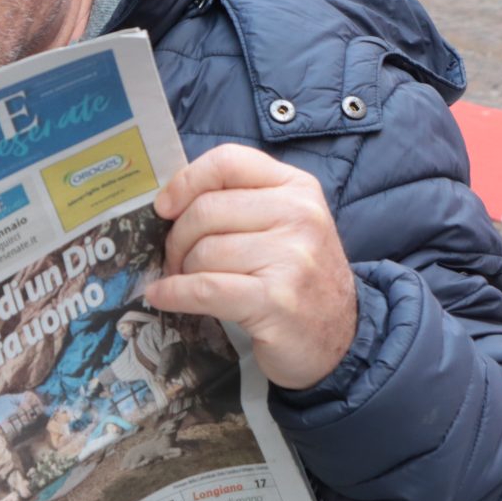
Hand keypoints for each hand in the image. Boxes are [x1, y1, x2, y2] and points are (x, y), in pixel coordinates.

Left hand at [145, 145, 356, 390]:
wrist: (339, 338)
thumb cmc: (297, 279)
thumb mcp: (285, 225)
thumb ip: (240, 203)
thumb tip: (168, 202)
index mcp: (298, 187)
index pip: (228, 161)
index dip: (186, 182)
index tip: (165, 207)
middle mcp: (300, 215)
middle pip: (206, 210)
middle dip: (177, 238)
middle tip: (175, 259)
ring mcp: (291, 257)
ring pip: (203, 251)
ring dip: (181, 271)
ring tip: (185, 281)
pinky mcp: (276, 299)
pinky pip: (204, 288)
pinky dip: (174, 293)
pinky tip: (162, 296)